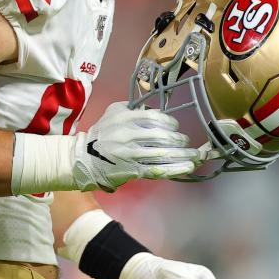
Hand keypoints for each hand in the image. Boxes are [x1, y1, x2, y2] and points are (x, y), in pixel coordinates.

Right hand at [72, 102, 197, 192]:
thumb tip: (158, 111)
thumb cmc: (102, 133)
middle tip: (186, 141)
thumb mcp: (114, 112)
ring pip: (163, 154)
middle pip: (162, 137)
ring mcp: (130, 155)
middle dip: (179, 139)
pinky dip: (175, 169)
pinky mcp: (132, 170)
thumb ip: (135, 107)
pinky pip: (158, 170)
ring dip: (183, 155)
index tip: (175, 126)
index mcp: (124, 118)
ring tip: (195, 155)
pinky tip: (188, 167)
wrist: (84, 158)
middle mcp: (128, 136)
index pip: (155, 118)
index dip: (170, 123)